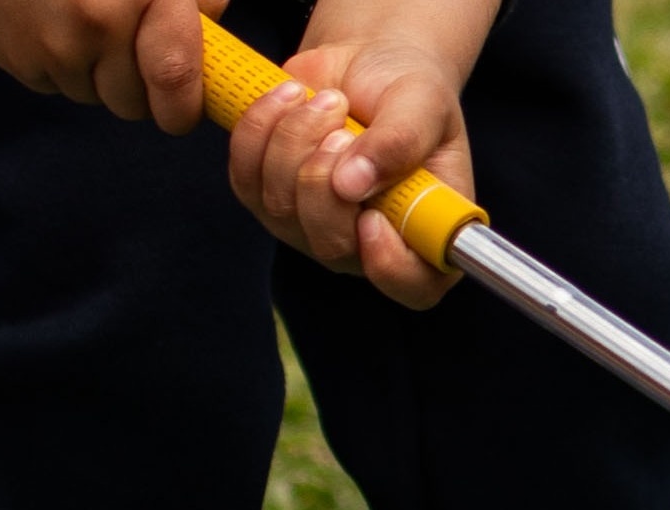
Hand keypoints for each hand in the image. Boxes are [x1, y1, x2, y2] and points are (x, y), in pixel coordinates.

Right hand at [0, 0, 213, 128]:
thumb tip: (213, 35)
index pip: (175, 81)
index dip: (183, 105)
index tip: (182, 105)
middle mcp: (94, 22)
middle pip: (132, 103)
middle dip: (136, 83)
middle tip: (124, 36)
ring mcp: (46, 43)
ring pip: (91, 95)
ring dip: (94, 71)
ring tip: (80, 16)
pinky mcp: (9, 54)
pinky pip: (51, 83)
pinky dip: (56, 61)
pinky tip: (47, 17)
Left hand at [224, 0, 499, 303]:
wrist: (367, 63)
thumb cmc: (407, 91)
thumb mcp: (424, 105)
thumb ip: (401, 142)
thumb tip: (352, 183)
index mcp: (422, 234)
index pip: (412, 285)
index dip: (389, 264)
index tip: (373, 217)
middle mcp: (366, 246)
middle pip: (330, 245)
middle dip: (323, 174)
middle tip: (342, 122)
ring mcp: (312, 230)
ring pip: (282, 208)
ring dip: (295, 138)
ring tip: (326, 99)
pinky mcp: (268, 200)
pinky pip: (246, 178)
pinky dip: (259, 128)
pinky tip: (289, 96)